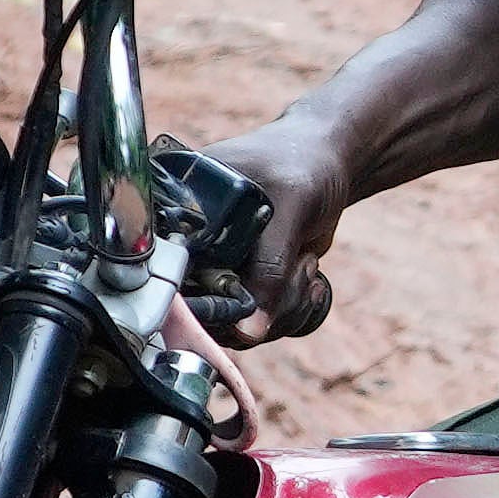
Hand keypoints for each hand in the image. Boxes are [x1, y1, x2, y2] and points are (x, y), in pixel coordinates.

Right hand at [199, 116, 354, 343]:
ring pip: (235, 324)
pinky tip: (308, 275)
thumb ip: (270, 265)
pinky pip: (258, 324)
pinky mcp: (243, 285)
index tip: (249, 294)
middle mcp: (189, 243)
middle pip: (202, 310)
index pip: (170, 271)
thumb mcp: (291, 205)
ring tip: (304, 264)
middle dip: (261, 303)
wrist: (329, 166)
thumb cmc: (303, 165)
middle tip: (297, 267)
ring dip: (282, 306)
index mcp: (178, 207)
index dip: (204, 297)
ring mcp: (216, 267)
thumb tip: (247, 332)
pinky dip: (290, 310)